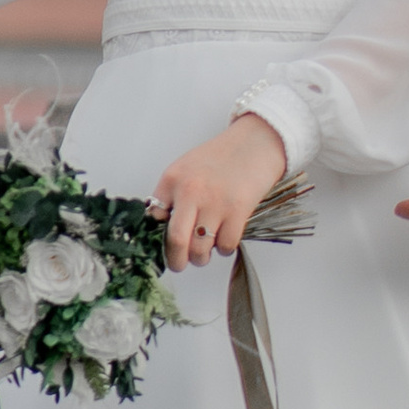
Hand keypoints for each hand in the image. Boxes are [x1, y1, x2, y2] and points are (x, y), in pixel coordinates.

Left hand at [152, 116, 287, 273]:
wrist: (255, 143)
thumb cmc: (221, 157)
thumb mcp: (187, 168)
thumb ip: (174, 194)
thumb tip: (163, 226)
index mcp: (172, 179)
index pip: (154, 217)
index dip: (157, 236)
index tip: (162, 245)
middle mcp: (190, 191)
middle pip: (175, 240)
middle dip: (176, 260)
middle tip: (179, 265)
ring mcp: (214, 202)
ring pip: (200, 249)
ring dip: (201, 258)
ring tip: (204, 254)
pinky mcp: (238, 211)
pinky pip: (225, 245)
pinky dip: (223, 250)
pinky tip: (224, 241)